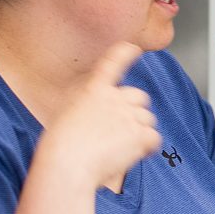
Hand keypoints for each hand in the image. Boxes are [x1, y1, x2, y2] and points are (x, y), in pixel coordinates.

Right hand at [50, 42, 159, 189]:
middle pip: (139, 98)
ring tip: (122, 147)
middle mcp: (114, 98)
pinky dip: (148, 147)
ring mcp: (129, 115)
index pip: (112, 62)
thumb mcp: (65, 114)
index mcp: (93, 90)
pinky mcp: (140, 134)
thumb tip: (97, 115)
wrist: (67, 164)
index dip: (125, 54)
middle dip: (135, 111)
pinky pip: (154, 138)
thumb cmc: (60, 146)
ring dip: (141, 131)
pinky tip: (136, 155)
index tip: (133, 49)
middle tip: (122, 130)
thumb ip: (86, 107)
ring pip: (148, 119)